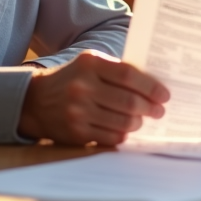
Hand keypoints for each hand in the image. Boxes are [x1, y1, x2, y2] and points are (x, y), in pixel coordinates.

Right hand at [17, 50, 168, 145]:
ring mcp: (79, 111)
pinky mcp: (77, 132)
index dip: (151, 87)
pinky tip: (124, 129)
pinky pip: (111, 137)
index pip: (129, 75)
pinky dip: (123, 134)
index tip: (164, 95)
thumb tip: (153, 85)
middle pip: (129, 101)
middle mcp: (83, 87)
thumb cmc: (73, 79)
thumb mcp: (90, 64)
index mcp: (90, 64)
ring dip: (138, 123)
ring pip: (123, 122)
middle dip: (150, 108)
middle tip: (159, 111)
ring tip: (141, 120)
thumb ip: (117, 71)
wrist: (35, 101)